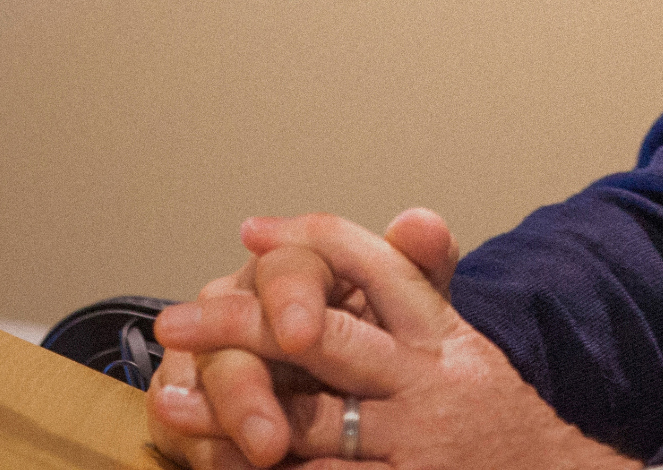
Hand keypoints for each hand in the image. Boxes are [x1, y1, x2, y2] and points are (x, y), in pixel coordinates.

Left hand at [150, 211, 636, 469]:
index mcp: (437, 333)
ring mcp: (412, 446)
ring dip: (232, 412)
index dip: (307, 243)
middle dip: (242, 324)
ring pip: (309, 422)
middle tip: (173, 320)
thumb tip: (411, 216)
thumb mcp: (464, 341)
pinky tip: (217, 466)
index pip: (370, 265)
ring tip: (172, 401)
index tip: (251, 234)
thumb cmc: (490, 413)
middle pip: (322, 339)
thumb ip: (424, 282)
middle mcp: (424, 381)